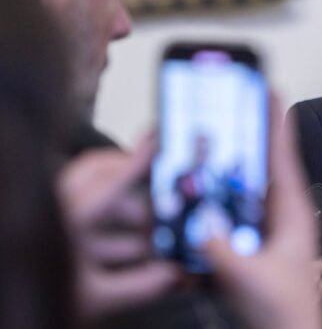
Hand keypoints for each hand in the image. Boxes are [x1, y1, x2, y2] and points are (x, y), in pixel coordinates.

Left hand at [57, 135, 178, 318]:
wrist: (10, 313)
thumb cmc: (39, 301)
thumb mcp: (96, 299)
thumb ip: (140, 285)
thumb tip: (173, 275)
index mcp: (67, 220)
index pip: (109, 180)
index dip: (137, 161)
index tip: (156, 142)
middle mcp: (56, 213)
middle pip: (95, 173)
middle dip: (129, 174)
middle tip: (155, 176)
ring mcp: (51, 223)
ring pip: (91, 196)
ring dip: (124, 207)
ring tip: (150, 226)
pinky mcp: (47, 239)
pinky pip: (84, 219)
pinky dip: (110, 227)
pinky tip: (132, 249)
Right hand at [206, 97, 321, 328]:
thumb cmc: (288, 313)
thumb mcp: (254, 280)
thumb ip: (225, 253)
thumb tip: (203, 224)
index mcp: (292, 214)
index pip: (283, 156)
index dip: (276, 122)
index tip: (270, 90)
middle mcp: (281, 215)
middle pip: (262, 164)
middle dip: (248, 136)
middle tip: (233, 108)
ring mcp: (266, 228)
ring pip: (246, 187)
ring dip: (231, 167)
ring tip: (212, 143)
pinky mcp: (251, 244)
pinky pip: (233, 211)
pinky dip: (219, 198)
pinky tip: (202, 194)